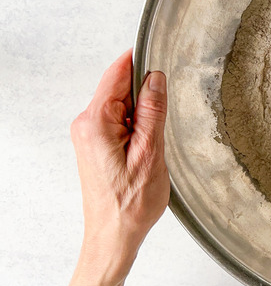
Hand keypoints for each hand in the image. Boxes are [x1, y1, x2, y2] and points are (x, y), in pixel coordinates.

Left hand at [65, 50, 168, 285]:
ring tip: (158, 137)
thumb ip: (152, 112)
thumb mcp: (150, 154)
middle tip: (168, 110)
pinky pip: (119, 120)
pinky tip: (149, 144)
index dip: (141, 60)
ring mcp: (89, 135)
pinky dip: (137, 124)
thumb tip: (156, 77)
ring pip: (122, 104)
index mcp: (96, 122)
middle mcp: (86, 124)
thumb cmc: (131, 204)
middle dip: (147, 91)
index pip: (117, 73)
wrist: (113, 236)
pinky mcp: (96, 145)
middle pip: (120, 87)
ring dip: (143, 111)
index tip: (161, 49)